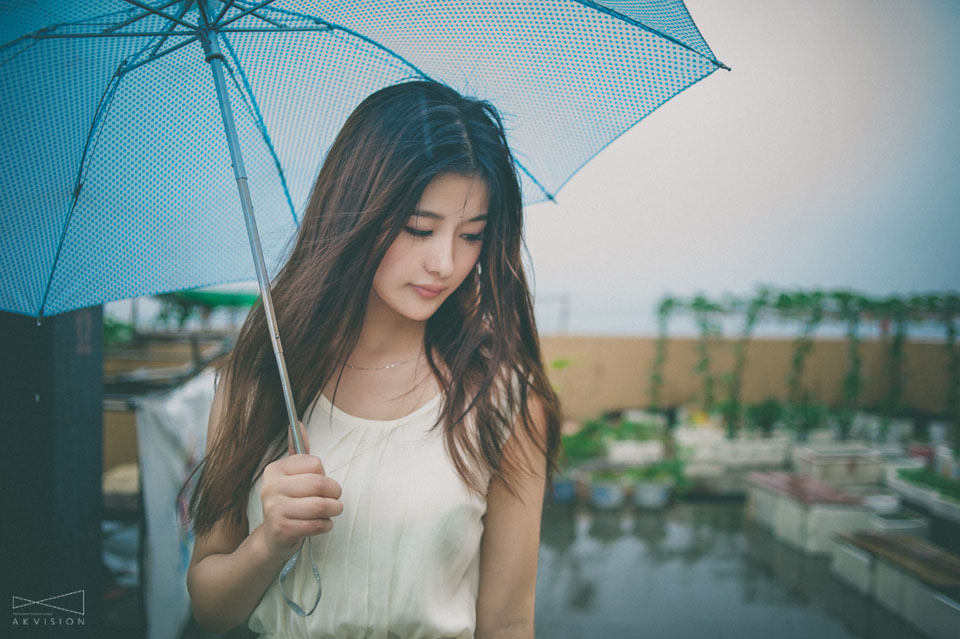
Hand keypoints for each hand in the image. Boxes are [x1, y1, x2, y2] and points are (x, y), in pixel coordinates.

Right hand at [260, 421, 342, 561]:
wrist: (274, 538)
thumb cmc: (290, 502)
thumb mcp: (292, 476)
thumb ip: (298, 451)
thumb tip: (298, 424)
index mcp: (274, 470)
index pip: (314, 464)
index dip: (325, 475)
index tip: (321, 483)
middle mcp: (270, 487)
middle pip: (319, 484)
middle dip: (335, 493)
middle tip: (336, 500)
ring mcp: (273, 509)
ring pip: (320, 505)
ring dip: (334, 510)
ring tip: (333, 511)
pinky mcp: (281, 530)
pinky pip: (317, 524)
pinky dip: (326, 525)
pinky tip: (322, 524)